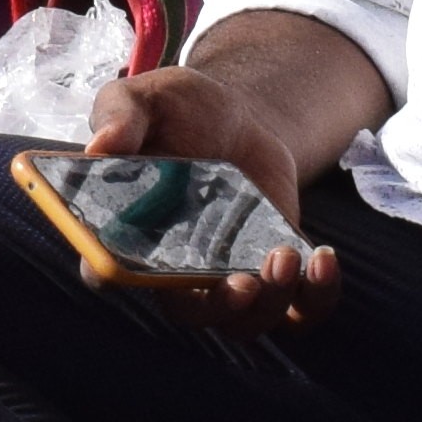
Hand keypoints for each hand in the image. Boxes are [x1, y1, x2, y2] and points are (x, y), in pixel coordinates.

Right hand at [81, 60, 343, 331]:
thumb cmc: (178, 111)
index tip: (134, 267)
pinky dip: (315, 297)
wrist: (236, 121)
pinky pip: (295, 310)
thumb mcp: (147, 98)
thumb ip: (120, 115)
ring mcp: (222, 277)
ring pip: (243, 322)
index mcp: (125, 232)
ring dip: (269, 303)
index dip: (114, 276)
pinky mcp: (269, 274)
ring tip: (285, 254)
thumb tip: (100, 144)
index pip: (104, 270)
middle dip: (216, 308)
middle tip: (242, 283)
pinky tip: (322, 257)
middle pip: (186, 313)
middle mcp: (170, 268)